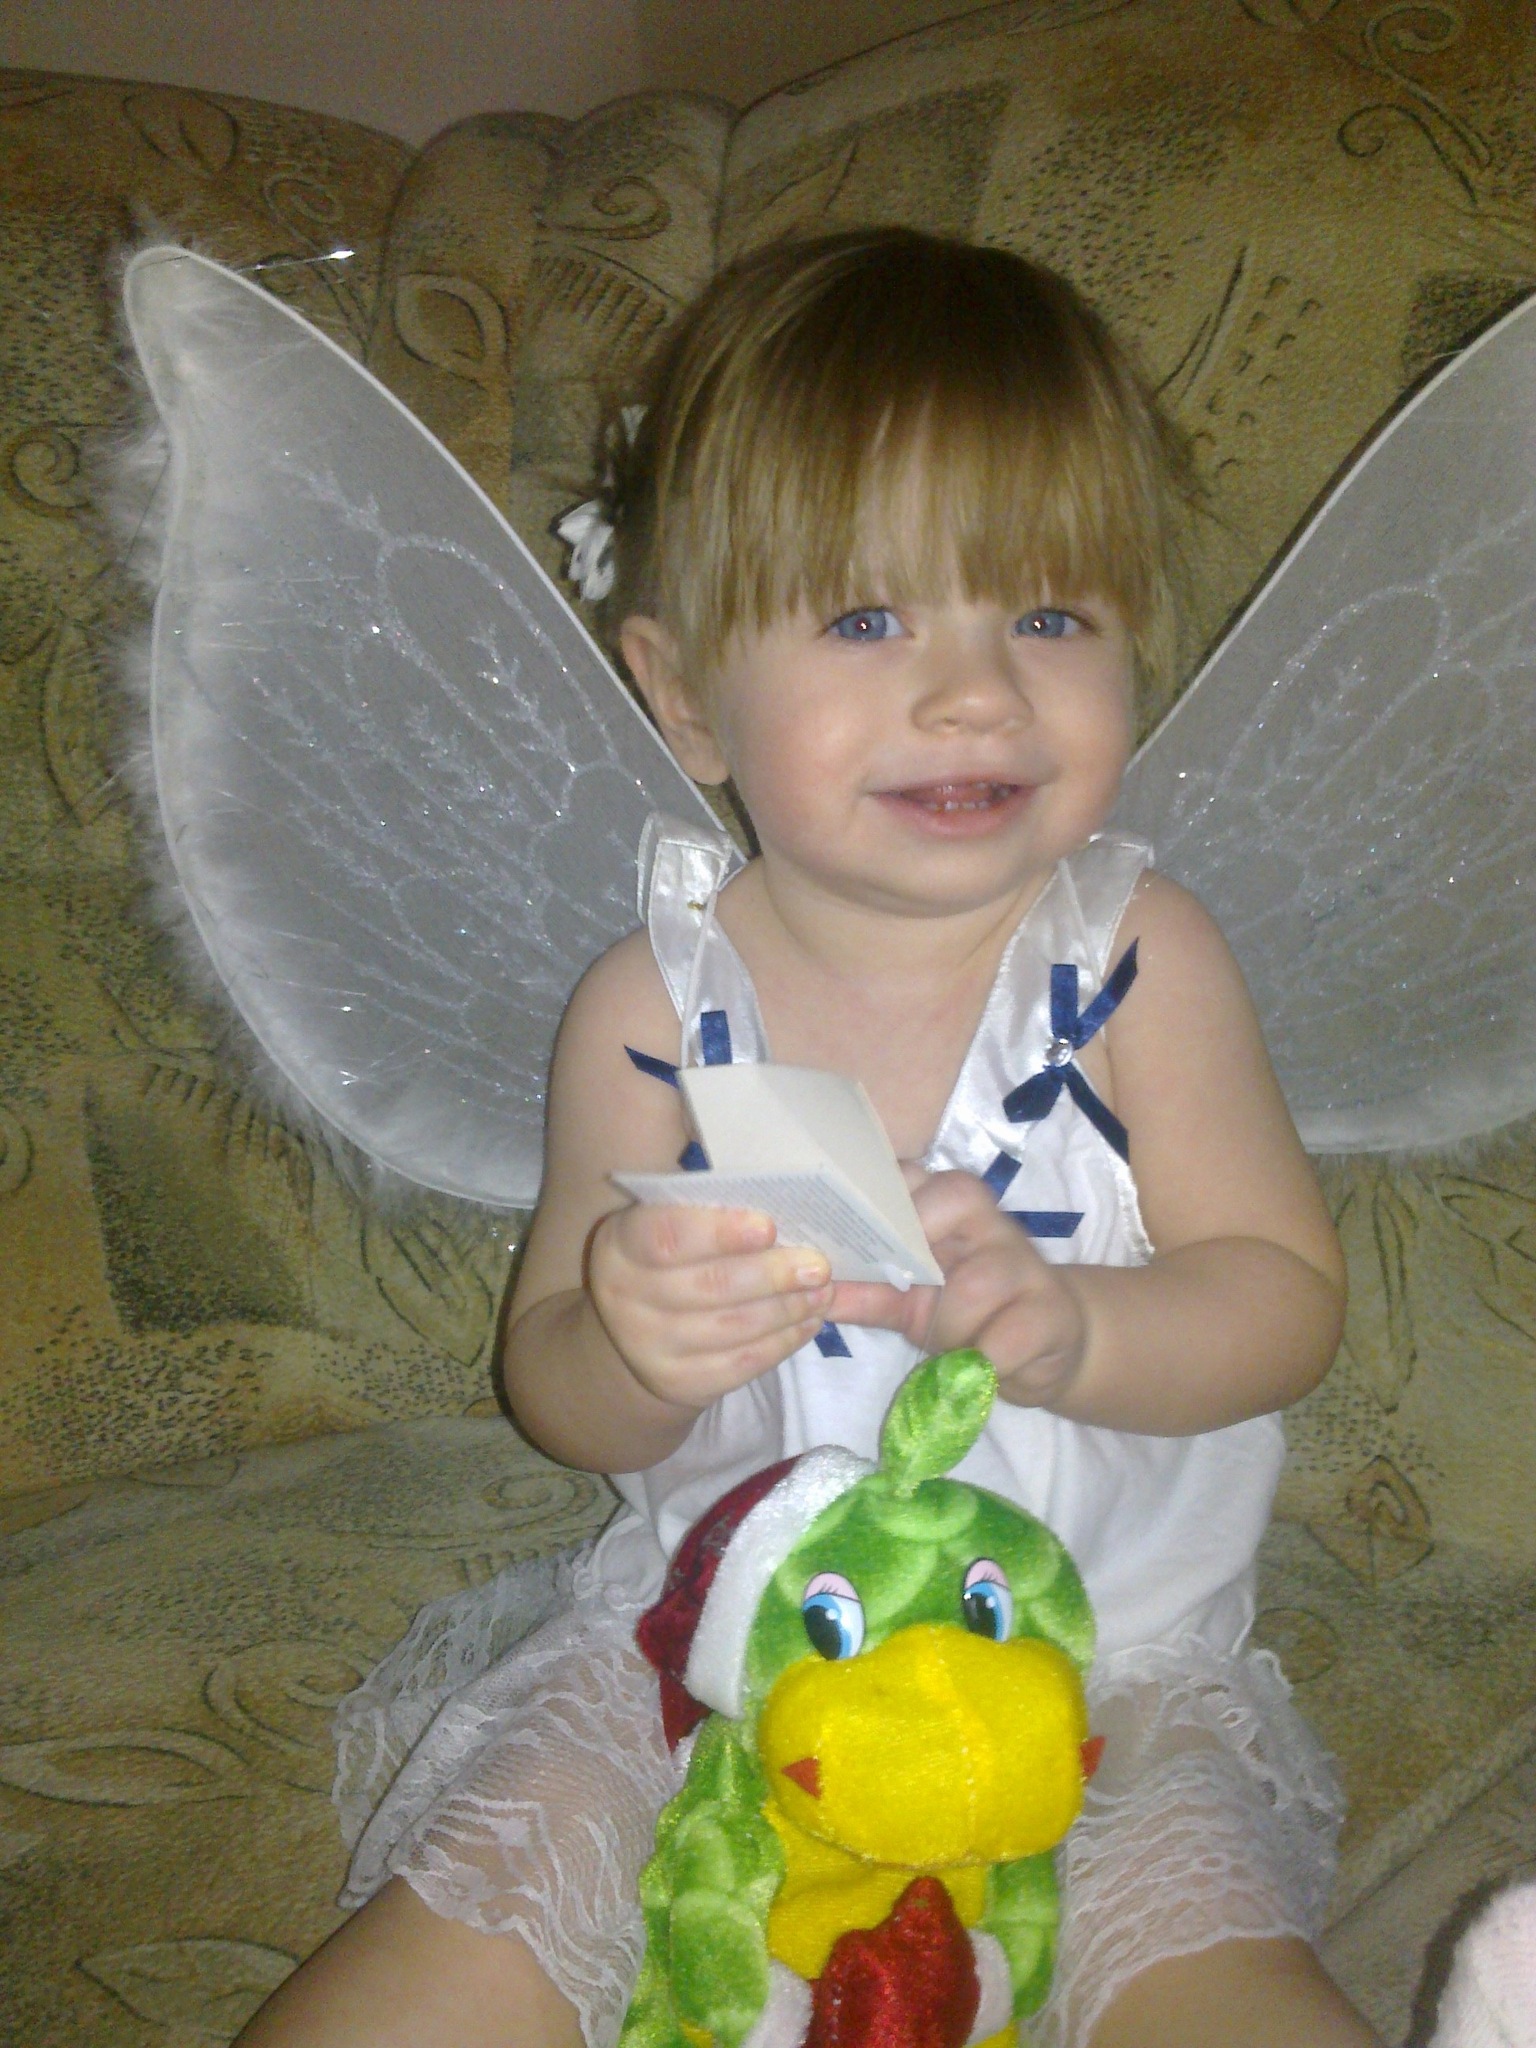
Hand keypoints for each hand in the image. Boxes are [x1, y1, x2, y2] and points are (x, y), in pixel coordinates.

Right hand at [588, 1202, 834, 1411]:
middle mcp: (624, 1297)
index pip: (667, 1236)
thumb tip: (796, 1209)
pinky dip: (782, 1343)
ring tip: (823, 1291)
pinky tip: (809, 1323)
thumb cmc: (675, 1256)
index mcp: (621, 1244)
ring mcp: (648, 1347)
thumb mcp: (676, 1223)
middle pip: (709, 1286)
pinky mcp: (678, 1383)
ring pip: (731, 1328)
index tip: (769, 1227)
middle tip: (818, 1266)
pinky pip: (740, 1364)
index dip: (720, 1233)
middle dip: (772, 1276)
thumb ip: (721, 1211)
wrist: (639, 1328)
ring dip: (787, 1309)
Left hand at [837, 1169, 1089, 1405]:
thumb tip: (812, 1289)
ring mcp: (1024, 1261)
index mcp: (946, 1204)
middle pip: (942, 1210)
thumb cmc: (967, 1311)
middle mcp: (988, 1219)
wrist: (1045, 1343)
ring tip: (953, 1346)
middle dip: (916, 1265)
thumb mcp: (908, 1301)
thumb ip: (864, 1290)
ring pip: (973, 1286)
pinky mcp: (1052, 1309)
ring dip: (951, 1328)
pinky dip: (985, 1362)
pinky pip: (1006, 1337)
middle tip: (912, 1300)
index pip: (906, 1173)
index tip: (845, 1234)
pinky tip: (985, 1367)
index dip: (875, 1200)